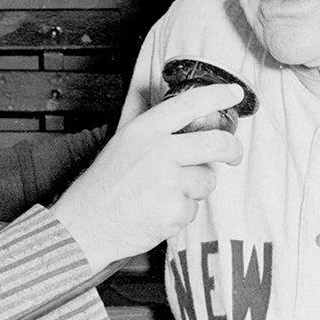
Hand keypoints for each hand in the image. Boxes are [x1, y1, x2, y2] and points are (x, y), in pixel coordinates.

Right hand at [51, 83, 243, 272]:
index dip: (217, 95)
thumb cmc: (103, 188)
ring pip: (207, 181)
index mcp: (144, 131)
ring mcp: (168, 181)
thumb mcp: (123, 145)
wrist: (85, 226)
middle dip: (232, 149)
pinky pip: (194, 208)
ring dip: (194, 190)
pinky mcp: (174, 209)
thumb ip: (155, 132)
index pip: (189, 104)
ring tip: (163, 194)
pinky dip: (181, 213)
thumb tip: (187, 121)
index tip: (234, 94)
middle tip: (234, 154)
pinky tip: (157, 212)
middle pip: (216, 143)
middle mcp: (158, 151)